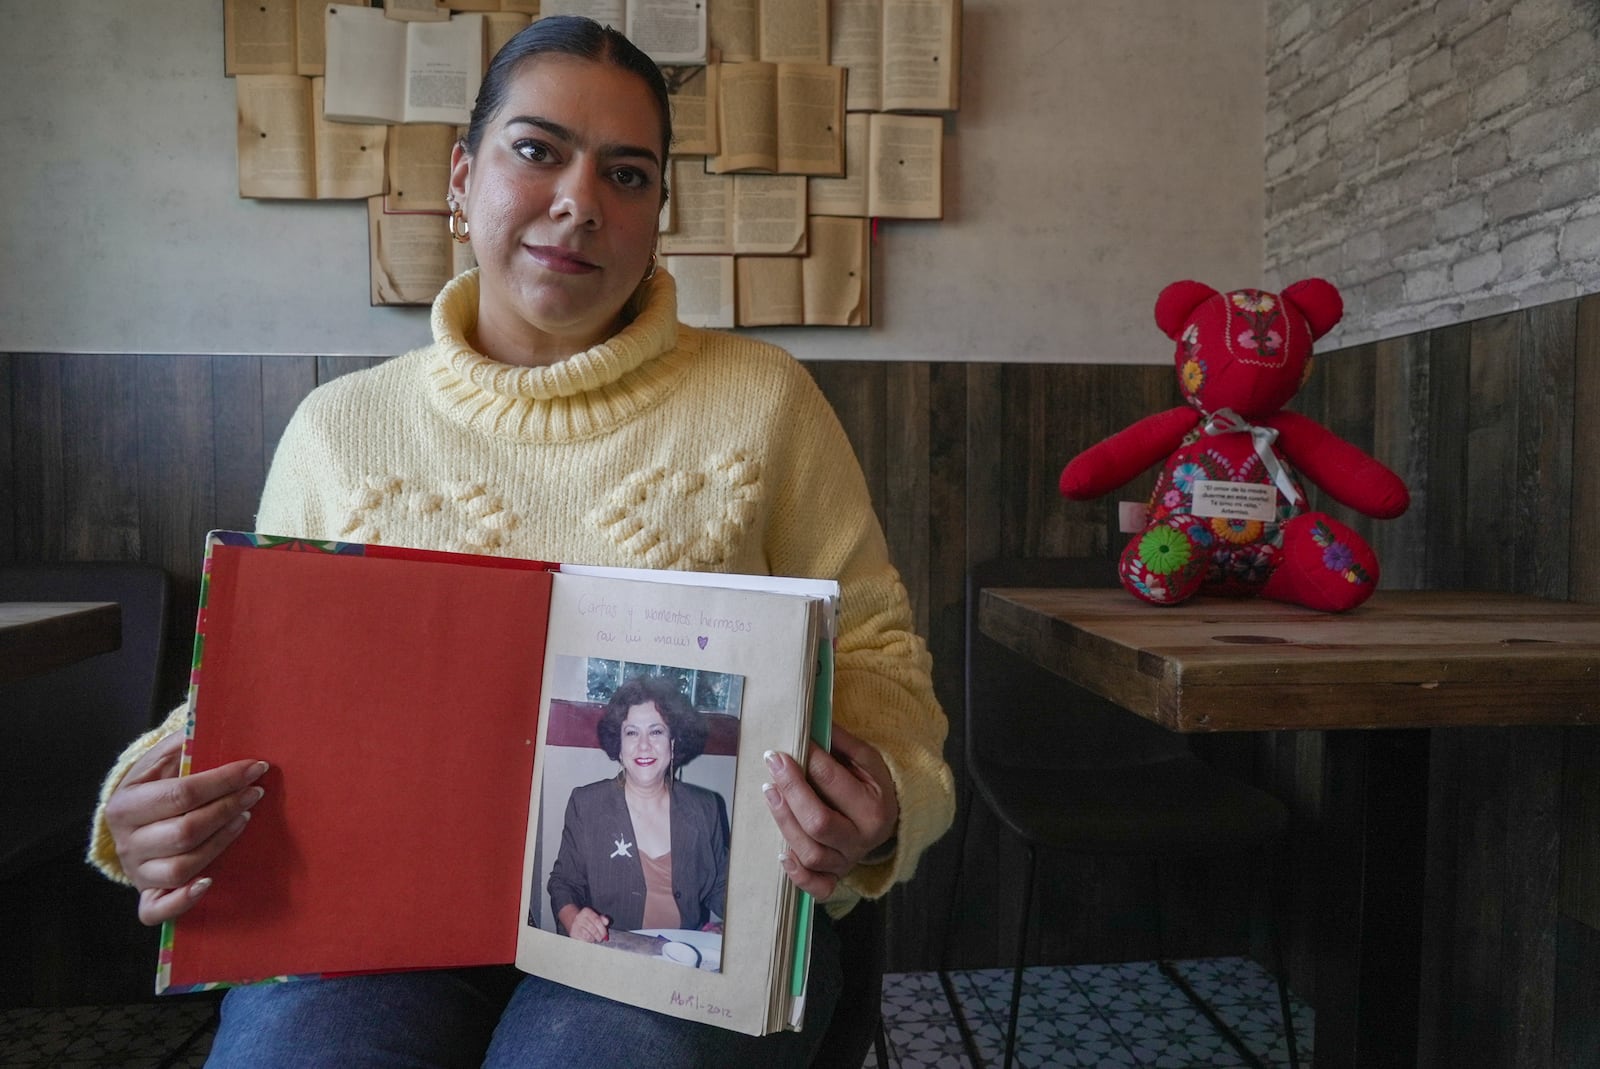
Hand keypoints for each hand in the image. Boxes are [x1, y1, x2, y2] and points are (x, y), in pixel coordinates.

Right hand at [101, 731, 269, 925]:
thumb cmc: (153, 789)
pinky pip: (157, 910)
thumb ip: (178, 746)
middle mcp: (126, 842)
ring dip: (220, 843)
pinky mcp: (146, 895)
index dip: (223, 780)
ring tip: (244, 819)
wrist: (129, 824)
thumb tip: (203, 725)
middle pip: (185, 831)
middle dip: (227, 809)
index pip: (181, 794)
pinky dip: (183, 900)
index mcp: (125, 804)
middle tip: (255, 793)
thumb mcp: (157, 763)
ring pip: (182, 867)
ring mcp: (136, 872)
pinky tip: (209, 883)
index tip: (256, 768)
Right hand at [561, 905, 611, 942]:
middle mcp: (579, 918)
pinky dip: (588, 941)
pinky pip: (582, 940)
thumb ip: (602, 919)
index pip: (597, 920)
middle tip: (601, 938)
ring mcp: (575, 926)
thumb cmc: (587, 919)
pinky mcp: (573, 933)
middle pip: (593, 929)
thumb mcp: (594, 916)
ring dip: (593, 939)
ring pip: (587, 935)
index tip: (605, 935)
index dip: (602, 929)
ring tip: (595, 939)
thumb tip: (607, 922)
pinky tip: (589, 940)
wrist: (572, 920)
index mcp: (586, 911)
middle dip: (599, 936)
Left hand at [762, 724, 898, 899]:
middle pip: (818, 821)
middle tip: (773, 761)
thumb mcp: (867, 761)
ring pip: (810, 852)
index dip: (809, 759)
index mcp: (875, 808)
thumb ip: (843, 743)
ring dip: (783, 821)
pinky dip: (797, 874)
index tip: (793, 742)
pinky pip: (815, 887)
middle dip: (790, 789)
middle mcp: (863, 840)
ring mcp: (847, 862)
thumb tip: (814, 722)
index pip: (833, 781)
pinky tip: (781, 853)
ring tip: (769, 791)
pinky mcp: (834, 877)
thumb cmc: (871, 786)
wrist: (887, 820)